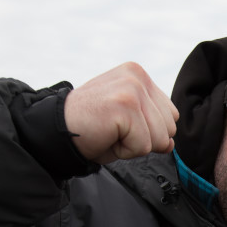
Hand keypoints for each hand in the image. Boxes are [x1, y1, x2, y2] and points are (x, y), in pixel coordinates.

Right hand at [64, 62, 179, 163]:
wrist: (54, 131)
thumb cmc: (89, 129)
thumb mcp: (128, 124)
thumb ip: (153, 128)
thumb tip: (172, 142)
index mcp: (138, 75)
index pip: (170, 115)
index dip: (146, 131)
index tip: (118, 125)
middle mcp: (137, 76)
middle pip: (169, 128)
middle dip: (143, 139)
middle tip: (112, 130)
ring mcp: (132, 89)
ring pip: (159, 139)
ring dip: (133, 146)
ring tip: (109, 133)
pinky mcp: (125, 105)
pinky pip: (143, 146)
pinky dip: (124, 151)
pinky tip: (105, 136)